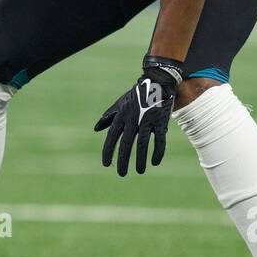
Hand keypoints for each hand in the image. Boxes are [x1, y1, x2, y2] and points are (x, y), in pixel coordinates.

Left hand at [94, 57, 182, 176]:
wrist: (158, 81)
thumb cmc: (137, 95)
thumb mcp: (120, 103)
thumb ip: (109, 116)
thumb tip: (96, 129)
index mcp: (122, 115)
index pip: (112, 136)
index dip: (108, 151)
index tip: (106, 164)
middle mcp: (133, 119)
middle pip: (126, 143)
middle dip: (123, 160)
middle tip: (121, 174)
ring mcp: (147, 120)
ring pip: (142, 144)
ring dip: (140, 160)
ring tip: (139, 171)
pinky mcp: (161, 121)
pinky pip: (159, 139)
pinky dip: (157, 152)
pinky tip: (155, 162)